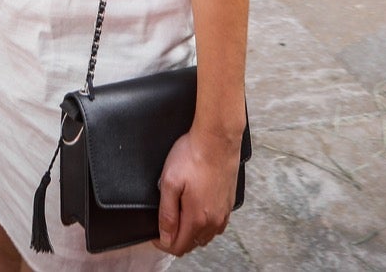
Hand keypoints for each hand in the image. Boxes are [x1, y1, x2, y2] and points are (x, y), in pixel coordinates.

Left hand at [155, 127, 242, 255]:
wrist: (217, 138)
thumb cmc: (193, 155)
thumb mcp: (169, 183)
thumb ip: (167, 214)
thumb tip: (165, 237)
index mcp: (197, 218)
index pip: (178, 247)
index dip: (163, 243)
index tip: (156, 233)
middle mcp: (213, 221)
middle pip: (192, 243)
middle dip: (176, 238)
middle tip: (166, 222)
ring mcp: (224, 213)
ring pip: (205, 236)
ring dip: (191, 232)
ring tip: (180, 215)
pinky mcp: (229, 203)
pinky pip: (216, 225)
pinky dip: (205, 224)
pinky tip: (198, 209)